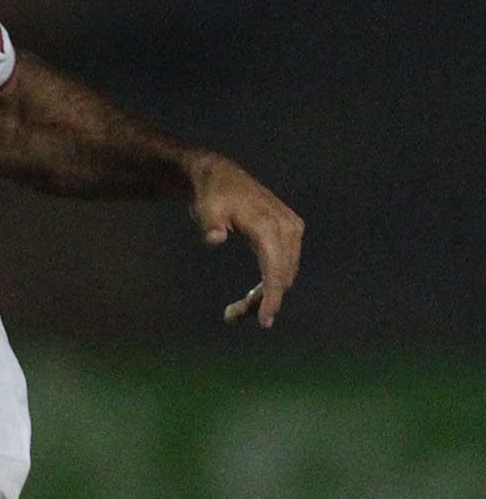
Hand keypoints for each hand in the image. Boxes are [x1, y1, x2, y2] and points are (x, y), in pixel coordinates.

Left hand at [188, 154, 302, 327]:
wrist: (220, 177)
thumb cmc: (211, 196)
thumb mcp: (205, 209)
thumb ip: (210, 225)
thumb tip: (214, 238)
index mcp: (268, 225)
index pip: (275, 268)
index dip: (271, 297)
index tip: (265, 321)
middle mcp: (287, 228)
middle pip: (282, 276)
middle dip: (262, 301)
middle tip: (230, 316)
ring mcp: (292, 230)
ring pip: (285, 274)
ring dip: (265, 295)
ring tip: (234, 311)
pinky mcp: (291, 232)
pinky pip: (285, 265)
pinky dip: (270, 283)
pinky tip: (252, 296)